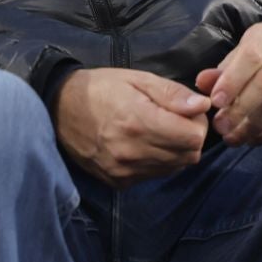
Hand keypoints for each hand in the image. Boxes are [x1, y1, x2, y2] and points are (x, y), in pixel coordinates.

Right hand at [54, 67, 212, 186]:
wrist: (59, 108)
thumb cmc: (100, 88)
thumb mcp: (136, 79)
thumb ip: (171, 93)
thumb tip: (202, 106)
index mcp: (138, 122)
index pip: (194, 137)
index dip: (196, 122)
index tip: (185, 111)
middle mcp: (133, 152)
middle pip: (189, 155)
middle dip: (189, 137)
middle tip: (173, 120)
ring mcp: (125, 171)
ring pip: (175, 167)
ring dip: (175, 150)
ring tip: (156, 131)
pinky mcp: (119, 182)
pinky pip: (155, 175)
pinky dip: (158, 161)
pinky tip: (143, 144)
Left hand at [194, 22, 261, 147]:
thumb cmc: (259, 60)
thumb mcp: (238, 58)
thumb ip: (220, 72)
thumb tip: (202, 83)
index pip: (251, 56)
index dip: (232, 81)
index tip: (215, 102)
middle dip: (239, 109)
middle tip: (221, 127)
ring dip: (252, 126)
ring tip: (233, 137)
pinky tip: (254, 138)